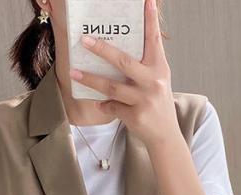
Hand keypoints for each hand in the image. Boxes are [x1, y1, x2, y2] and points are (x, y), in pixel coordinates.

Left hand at [69, 0, 180, 149]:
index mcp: (159, 68)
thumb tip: (117, 52)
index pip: (154, 40)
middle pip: (123, 61)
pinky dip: (104, 105)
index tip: (146, 1)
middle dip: (102, 50)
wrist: (165, 135)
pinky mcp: (135, 116)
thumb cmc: (158, 104)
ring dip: (91, 79)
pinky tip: (100, 103)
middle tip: (85, 40)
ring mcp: (144, 99)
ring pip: (111, 86)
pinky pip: (112, 106)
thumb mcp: (157, 81)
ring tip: (74, 72)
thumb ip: (143, 67)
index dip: (150, 20)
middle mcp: (153, 82)